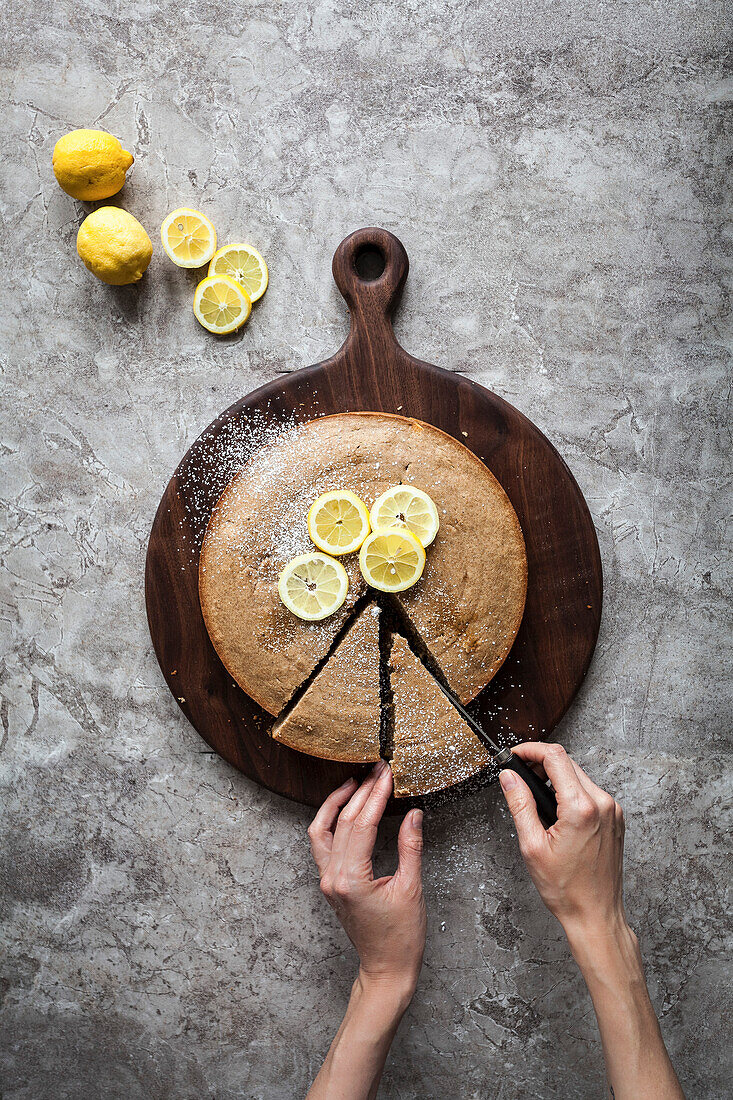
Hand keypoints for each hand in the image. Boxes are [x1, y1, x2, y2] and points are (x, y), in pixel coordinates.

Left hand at [308, 761, 425, 1002]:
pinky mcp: (330, 883)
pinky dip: (331, 822)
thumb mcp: (411, 889)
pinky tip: (345, 809)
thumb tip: (414, 814)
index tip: (387, 774)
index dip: (376, 796)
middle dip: (362, 792)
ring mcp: (327, 881)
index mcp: (352, 879)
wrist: (386, 969)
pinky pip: (322, 844)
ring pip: (322, 830)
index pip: (362, 824)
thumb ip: (410, 847)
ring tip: (355, 782)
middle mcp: (333, 878)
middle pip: (343, 822)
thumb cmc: (401, 938)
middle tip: (378, 770)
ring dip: (337, 803)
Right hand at [499, 743, 625, 935]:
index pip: (555, 757)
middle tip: (520, 775)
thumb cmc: (566, 889)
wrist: (596, 914)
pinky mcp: (616, 818)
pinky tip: (557, 808)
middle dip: (541, 762)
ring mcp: (613, 810)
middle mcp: (602, 804)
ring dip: (556, 776)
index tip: (515, 755)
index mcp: (580, 808)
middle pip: (568, 762)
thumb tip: (509, 777)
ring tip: (535, 794)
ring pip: (579, 775)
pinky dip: (571, 790)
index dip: (531, 750)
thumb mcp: (532, 846)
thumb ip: (520, 805)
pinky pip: (590, 791)